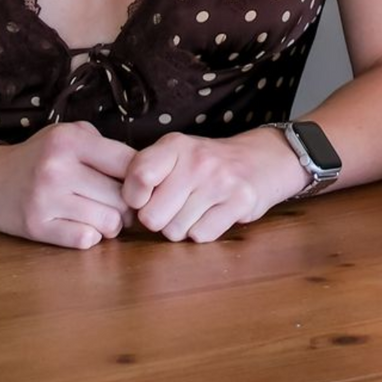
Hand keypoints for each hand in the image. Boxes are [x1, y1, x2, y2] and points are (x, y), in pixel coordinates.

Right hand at [0, 122, 136, 249]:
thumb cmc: (40, 157)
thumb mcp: (67, 135)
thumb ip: (106, 147)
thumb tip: (148, 174)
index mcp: (70, 140)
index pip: (130, 163)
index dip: (142, 178)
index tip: (140, 184)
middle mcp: (57, 168)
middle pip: (123, 198)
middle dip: (128, 205)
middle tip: (120, 204)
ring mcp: (45, 199)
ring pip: (109, 223)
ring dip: (111, 223)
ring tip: (100, 213)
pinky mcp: (37, 227)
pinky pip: (86, 240)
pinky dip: (90, 236)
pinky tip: (81, 225)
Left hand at [123, 128, 302, 242]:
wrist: (262, 158)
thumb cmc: (207, 163)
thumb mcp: (175, 154)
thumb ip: (145, 172)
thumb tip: (119, 207)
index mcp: (174, 145)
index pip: (138, 177)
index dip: (133, 198)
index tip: (144, 197)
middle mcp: (197, 160)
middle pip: (152, 217)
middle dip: (159, 219)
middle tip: (174, 207)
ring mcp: (221, 181)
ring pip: (175, 231)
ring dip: (181, 227)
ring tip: (195, 209)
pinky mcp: (241, 202)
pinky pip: (201, 236)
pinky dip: (203, 232)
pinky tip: (212, 215)